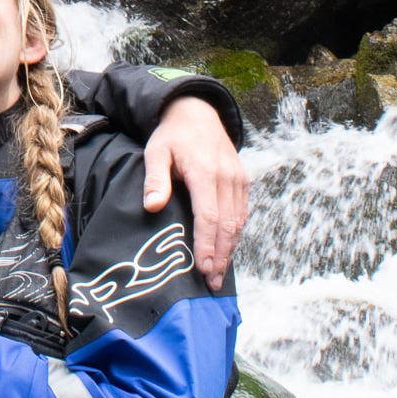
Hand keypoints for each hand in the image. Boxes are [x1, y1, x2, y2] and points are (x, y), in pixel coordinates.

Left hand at [142, 95, 248, 290]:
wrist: (197, 113)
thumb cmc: (172, 136)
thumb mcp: (156, 151)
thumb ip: (155, 179)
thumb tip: (152, 206)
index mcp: (204, 171)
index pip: (209, 216)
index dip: (207, 245)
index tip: (202, 268)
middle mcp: (226, 177)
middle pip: (228, 225)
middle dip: (220, 256)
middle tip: (212, 284)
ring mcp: (238, 179)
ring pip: (238, 222)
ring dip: (229, 250)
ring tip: (219, 275)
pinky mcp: (243, 181)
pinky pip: (243, 213)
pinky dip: (236, 235)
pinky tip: (226, 251)